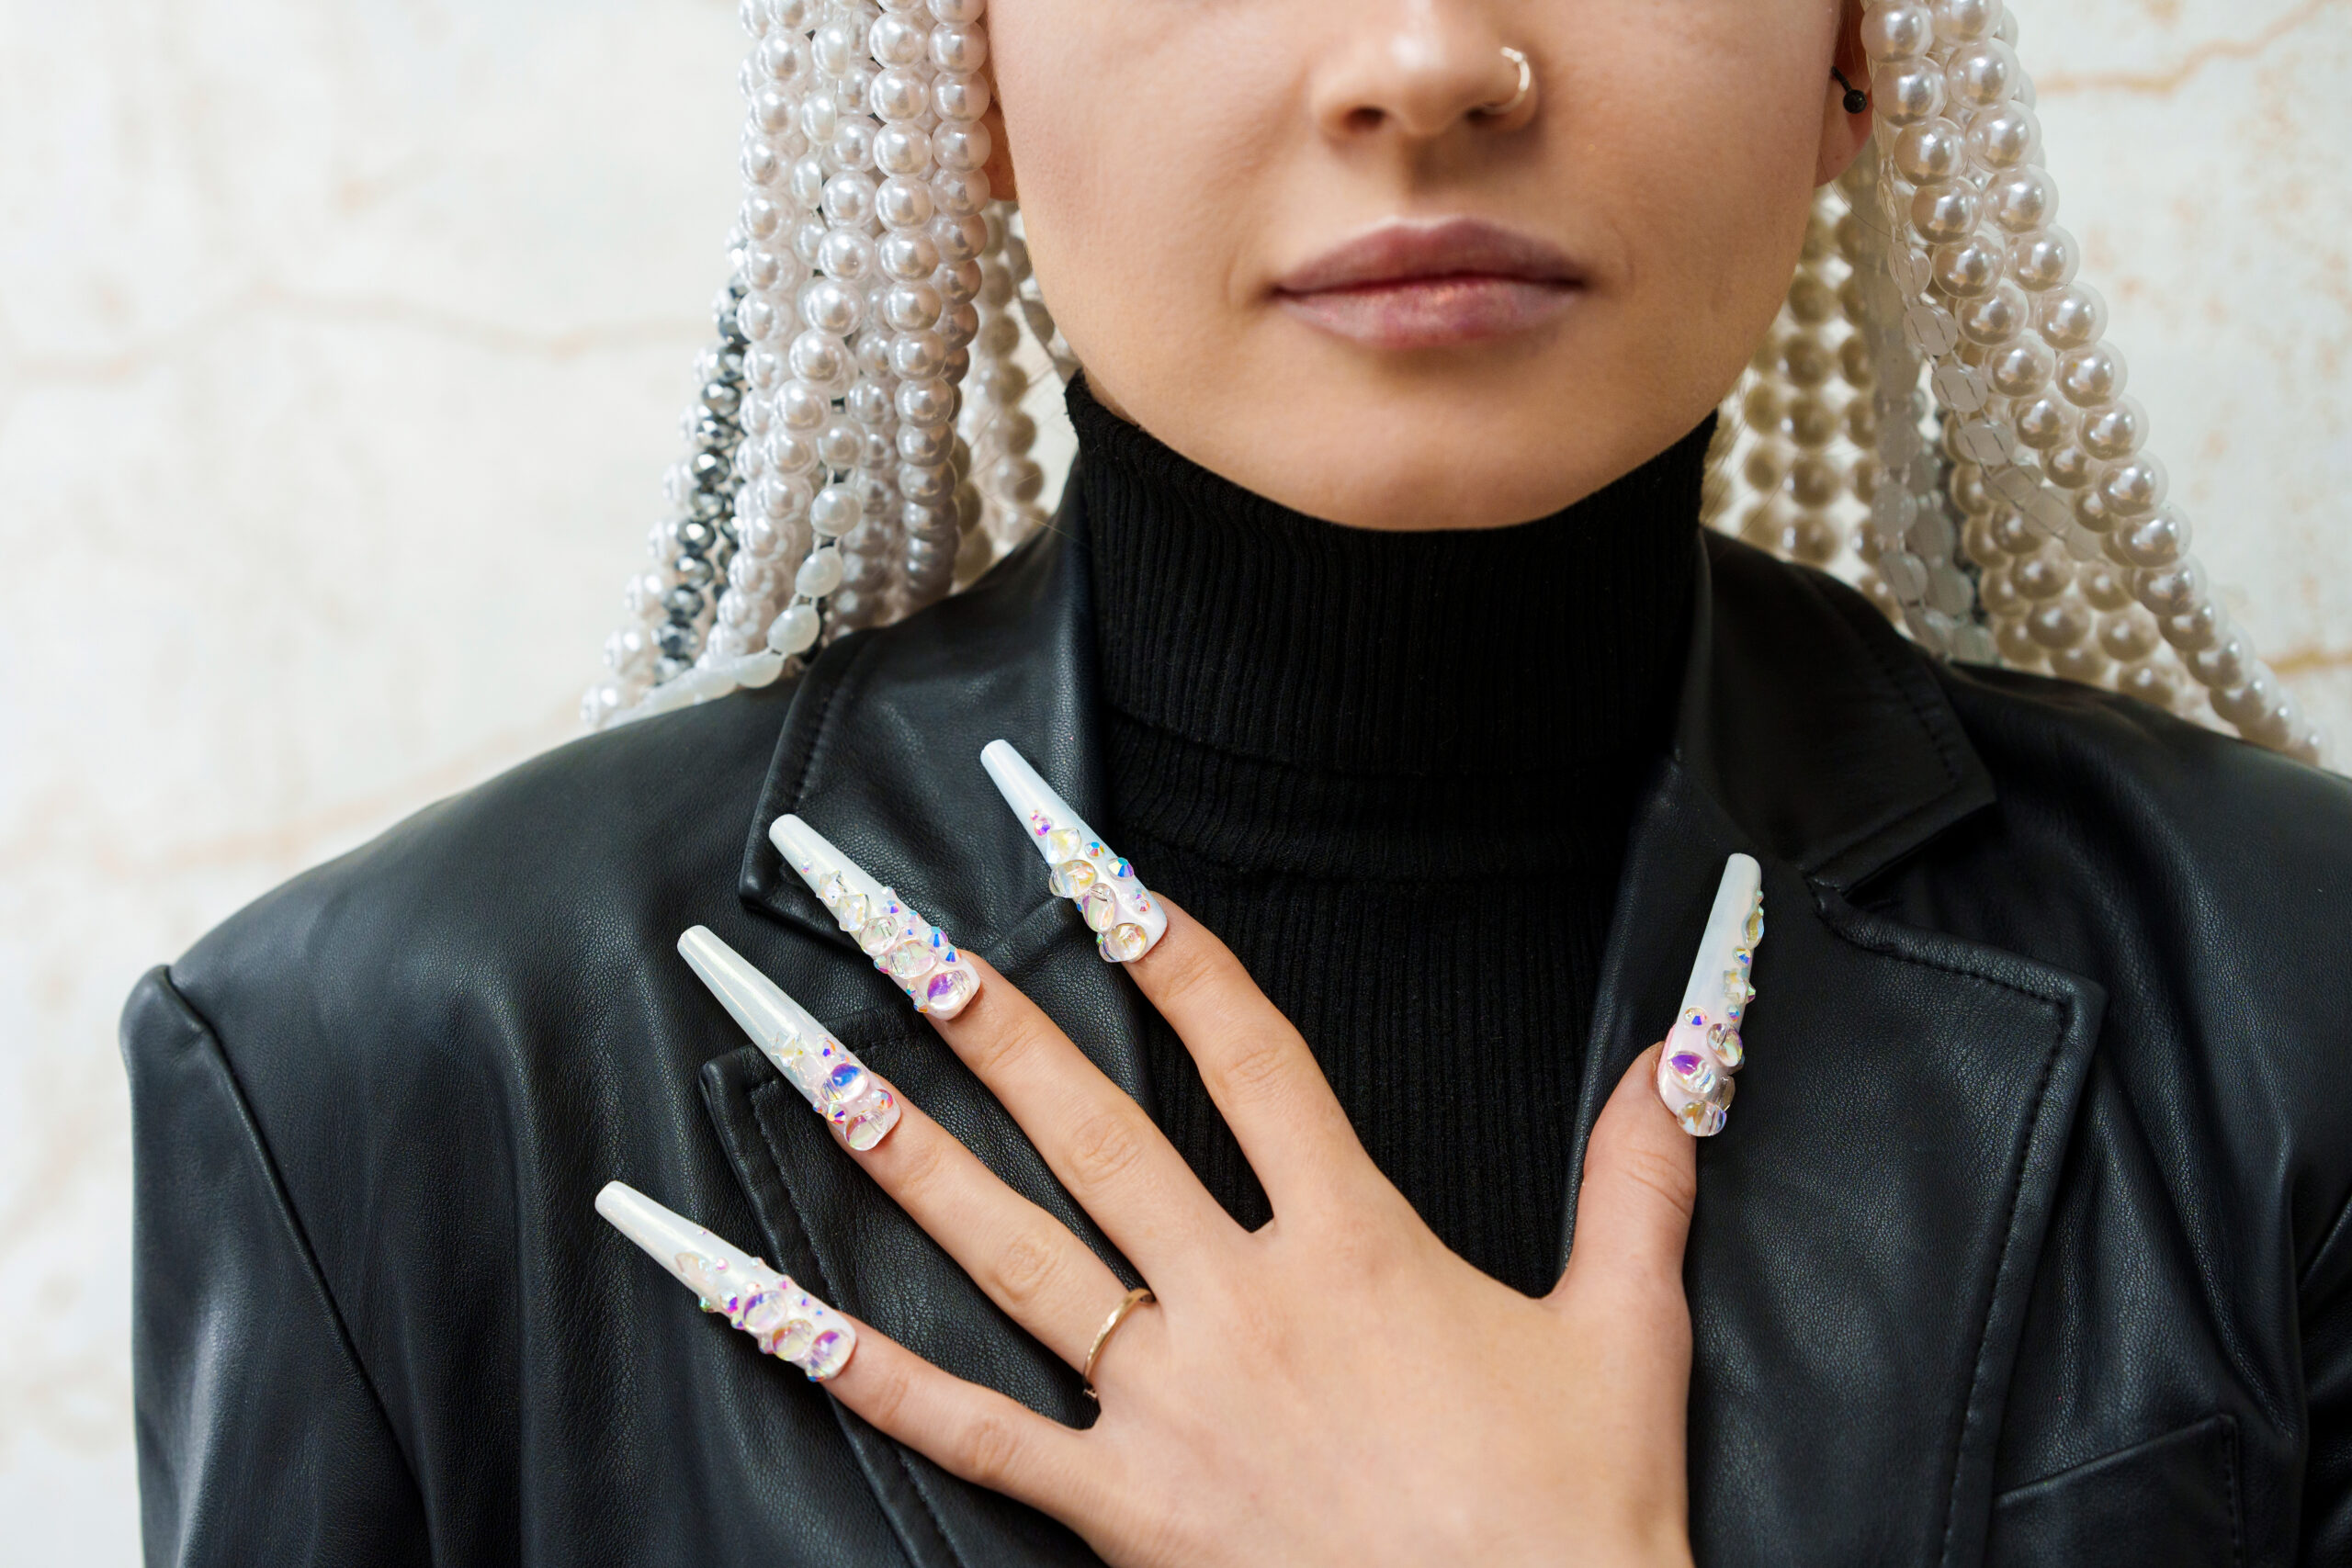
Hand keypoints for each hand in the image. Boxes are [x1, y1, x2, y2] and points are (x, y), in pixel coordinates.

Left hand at [820, 899, 1699, 1566]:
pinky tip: (750, 1298)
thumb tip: (1681, 1048)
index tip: (1085, 858)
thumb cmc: (1578, 1518)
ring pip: (1005, 1248)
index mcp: (1355, 1245)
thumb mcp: (1631, 1331)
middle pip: (1087, 1122)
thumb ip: (1639, 1177)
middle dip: (976, 1003)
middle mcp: (1240, 1302)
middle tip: (876, 910)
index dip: (1168, 944)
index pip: (1249, 1052)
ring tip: (789, 1047)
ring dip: (891, 1140)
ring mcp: (1167, 1406)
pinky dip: (848, 1363)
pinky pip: (963, 1428)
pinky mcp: (1121, 1512)